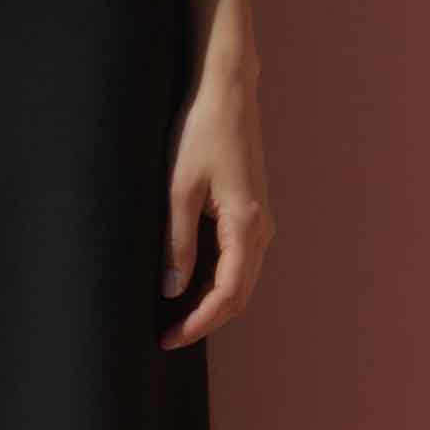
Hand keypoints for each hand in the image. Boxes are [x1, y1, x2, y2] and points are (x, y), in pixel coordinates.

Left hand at [159, 65, 269, 348]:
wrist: (226, 91)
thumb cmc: (200, 131)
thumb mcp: (178, 188)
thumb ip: (176, 242)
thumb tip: (173, 289)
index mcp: (246, 225)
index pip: (228, 295)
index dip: (199, 323)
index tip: (169, 338)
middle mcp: (262, 228)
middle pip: (239, 295)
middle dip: (205, 320)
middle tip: (168, 337)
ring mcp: (261, 220)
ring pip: (241, 279)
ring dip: (212, 303)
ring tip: (176, 317)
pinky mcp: (252, 210)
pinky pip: (240, 260)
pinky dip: (218, 281)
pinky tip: (191, 284)